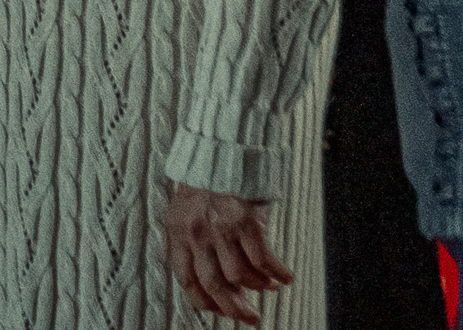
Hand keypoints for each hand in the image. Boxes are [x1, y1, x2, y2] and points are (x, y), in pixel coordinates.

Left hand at [164, 184, 289, 324]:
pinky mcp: (246, 222)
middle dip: (234, 308)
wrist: (222, 150)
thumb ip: (193, 244)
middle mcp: (196, 233)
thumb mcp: (187, 212)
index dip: (205, 301)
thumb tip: (215, 285)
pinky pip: (263, 260)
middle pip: (214, 284)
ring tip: (269, 286)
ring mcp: (221, 228)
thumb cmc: (206, 183)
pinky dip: (276, 273)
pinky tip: (284, 277)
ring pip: (240, 276)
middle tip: (250, 318)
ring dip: (258, 286)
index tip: (222, 311)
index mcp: (177, 231)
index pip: (186, 279)